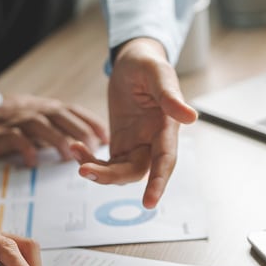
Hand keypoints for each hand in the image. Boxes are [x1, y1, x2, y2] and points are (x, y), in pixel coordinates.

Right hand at [0, 94, 107, 166]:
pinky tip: (34, 163)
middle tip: (94, 150)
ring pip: (44, 127)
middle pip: (64, 118)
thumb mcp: (35, 117)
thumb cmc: (7, 120)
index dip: (92, 123)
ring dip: (59, 142)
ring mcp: (19, 121)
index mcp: (46, 108)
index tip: (107, 138)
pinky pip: (17, 140)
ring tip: (70, 157)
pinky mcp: (2, 133)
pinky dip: (27, 151)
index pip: (75, 112)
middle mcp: (36, 111)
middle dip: (81, 134)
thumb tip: (84, 143)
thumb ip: (57, 126)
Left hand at [76, 37, 197, 208]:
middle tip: (84, 170)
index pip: (165, 160)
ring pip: (120, 172)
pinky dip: (91, 160)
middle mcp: (154, 142)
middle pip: (137, 172)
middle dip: (111, 177)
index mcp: (167, 127)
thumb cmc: (148, 64)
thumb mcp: (158, 73)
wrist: (132, 63)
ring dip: (98, 170)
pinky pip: (107, 163)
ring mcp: (137, 145)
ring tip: (75, 150)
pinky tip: (76, 147)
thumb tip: (191, 117)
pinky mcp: (121, 144)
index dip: (158, 182)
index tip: (149, 203)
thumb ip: (170, 95)